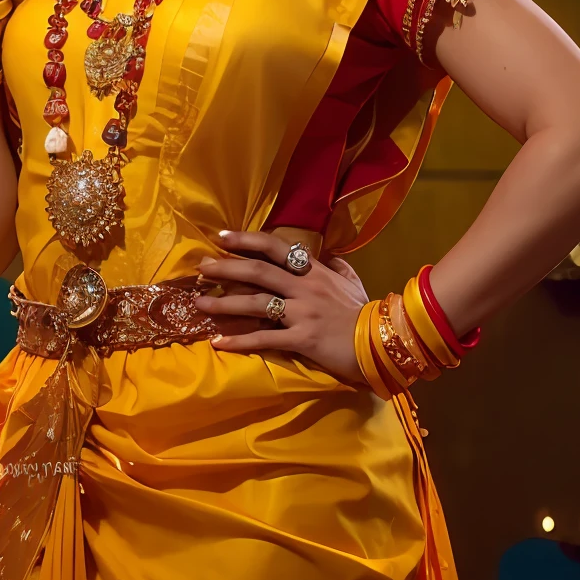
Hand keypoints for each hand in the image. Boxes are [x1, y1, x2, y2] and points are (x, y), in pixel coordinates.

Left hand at [194, 230, 369, 383]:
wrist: (380, 342)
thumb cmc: (364, 311)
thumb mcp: (351, 280)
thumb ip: (337, 266)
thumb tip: (328, 256)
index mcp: (313, 271)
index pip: (275, 247)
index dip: (246, 240)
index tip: (222, 237)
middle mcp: (304, 287)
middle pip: (257, 271)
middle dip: (225, 268)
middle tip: (200, 267)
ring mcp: (301, 313)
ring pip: (255, 303)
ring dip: (223, 303)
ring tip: (199, 304)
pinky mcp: (301, 339)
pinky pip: (264, 339)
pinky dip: (239, 341)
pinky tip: (218, 343)